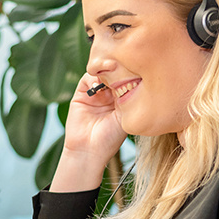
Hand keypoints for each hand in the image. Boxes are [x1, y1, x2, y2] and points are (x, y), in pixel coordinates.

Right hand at [50, 75, 127, 192]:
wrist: (89, 150)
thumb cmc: (109, 139)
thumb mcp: (125, 116)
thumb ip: (128, 96)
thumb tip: (131, 75)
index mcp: (123, 100)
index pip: (128, 79)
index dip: (131, 73)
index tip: (137, 70)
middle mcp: (109, 95)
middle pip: (115, 73)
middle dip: (119, 69)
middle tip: (125, 67)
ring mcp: (95, 94)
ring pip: (101, 73)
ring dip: (106, 71)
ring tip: (112, 77)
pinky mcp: (81, 94)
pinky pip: (87, 78)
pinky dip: (93, 77)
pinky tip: (98, 85)